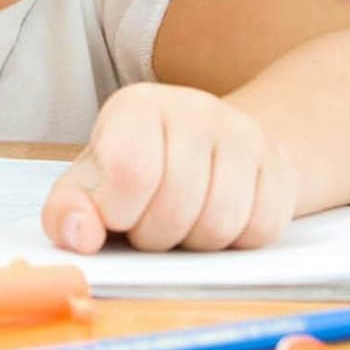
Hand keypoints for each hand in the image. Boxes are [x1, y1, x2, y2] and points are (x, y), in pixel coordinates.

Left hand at [42, 84, 295, 252]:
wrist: (211, 148)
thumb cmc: (141, 169)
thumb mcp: (93, 181)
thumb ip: (69, 208)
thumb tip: (78, 234)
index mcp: (138, 106)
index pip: (131, 170)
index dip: (119, 213)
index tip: (117, 216)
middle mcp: (194, 108)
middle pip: (176, 205)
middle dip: (156, 235)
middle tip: (151, 222)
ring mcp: (243, 134)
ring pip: (221, 223)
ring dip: (196, 243)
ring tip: (184, 221)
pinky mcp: (279, 166)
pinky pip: (260, 230)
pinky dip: (236, 242)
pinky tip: (218, 218)